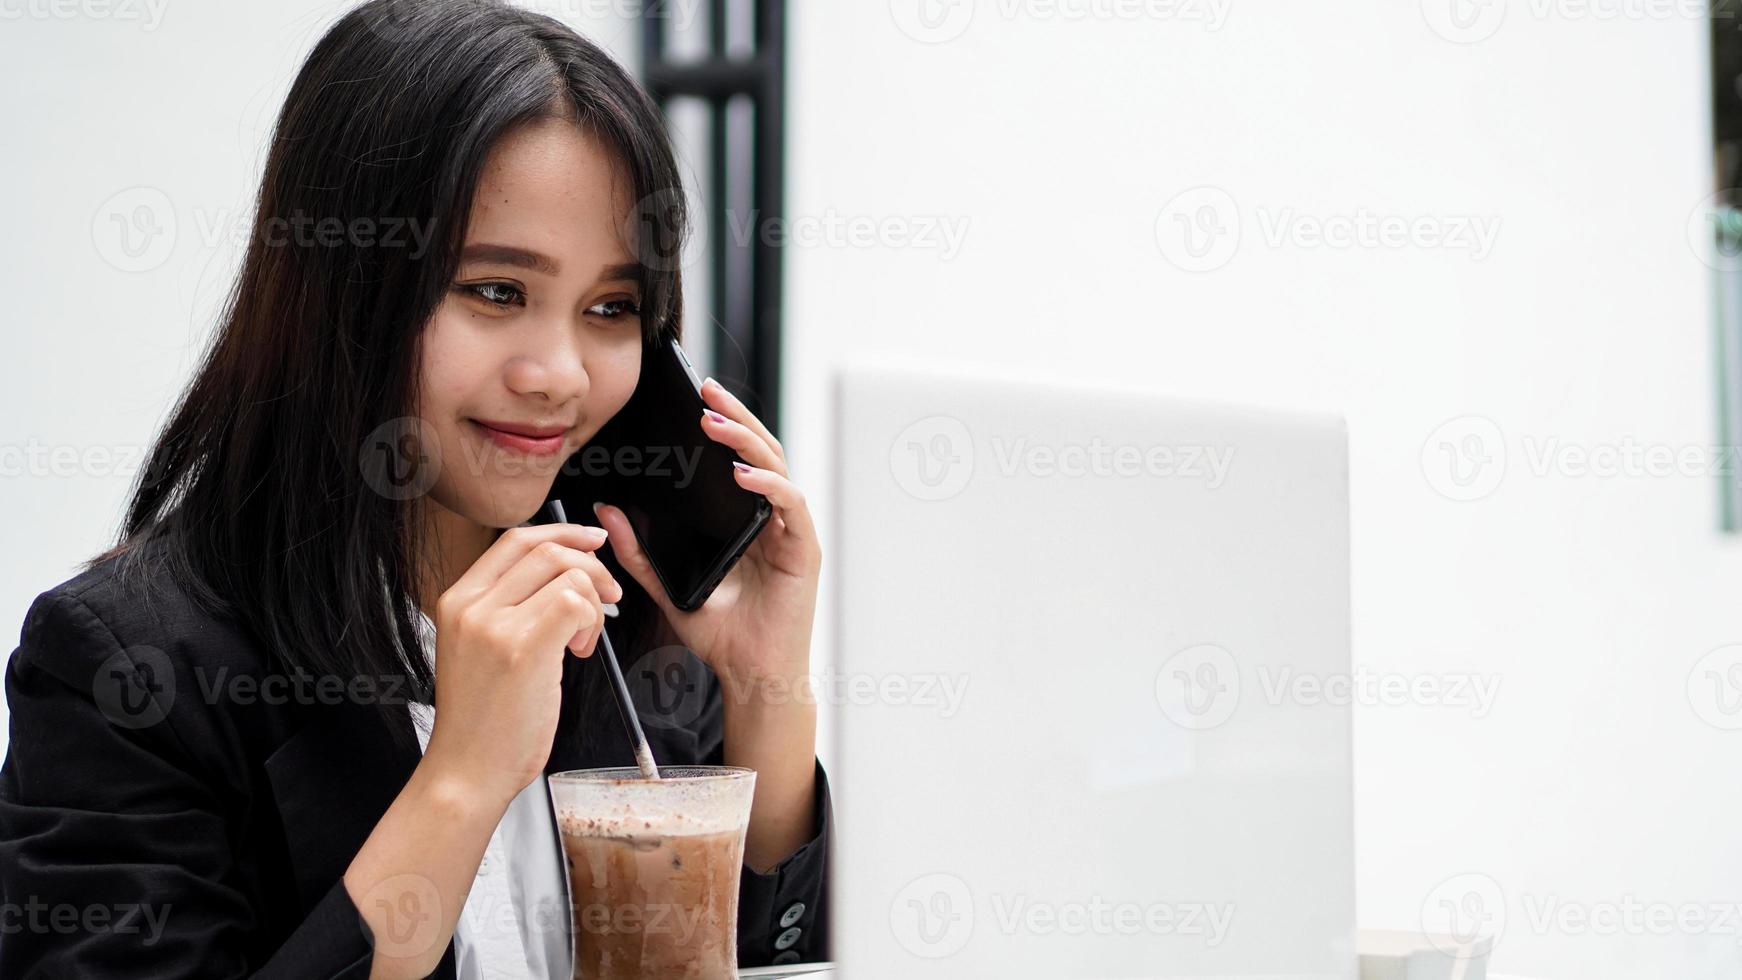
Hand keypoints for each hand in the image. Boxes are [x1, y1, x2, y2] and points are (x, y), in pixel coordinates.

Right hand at [420, 524, 623, 805]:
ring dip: (593, 603)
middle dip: (592, 565)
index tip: (592, 542)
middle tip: (610, 595)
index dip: (563, 533)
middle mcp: (471, 606)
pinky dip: (591, 623)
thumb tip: (559, 576)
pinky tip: (580, 652)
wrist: (468, 771)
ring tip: (583, 641)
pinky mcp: (522, 648)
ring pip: (567, 574)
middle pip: (546, 549)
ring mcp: (494, 625)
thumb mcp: (479, 649)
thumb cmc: (483, 720)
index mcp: (458, 600)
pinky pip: (575, 604)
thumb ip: (507, 608)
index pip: (516, 539)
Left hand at [593, 377, 821, 688]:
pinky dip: (769, 486)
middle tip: (705, 388)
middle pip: (759, 451)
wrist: (751, 676)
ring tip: (717, 422)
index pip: (735, 459)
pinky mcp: (803, 550)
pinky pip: (790, 506)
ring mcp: (789, 531)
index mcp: (743, 520)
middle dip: (733, 416)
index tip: (691, 397)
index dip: (719, 425)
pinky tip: (743, 476)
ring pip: (776, 468)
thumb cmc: (720, 634)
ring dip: (747, 440)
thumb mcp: (667, 586)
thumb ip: (638, 551)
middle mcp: (770, 518)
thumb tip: (607, 512)